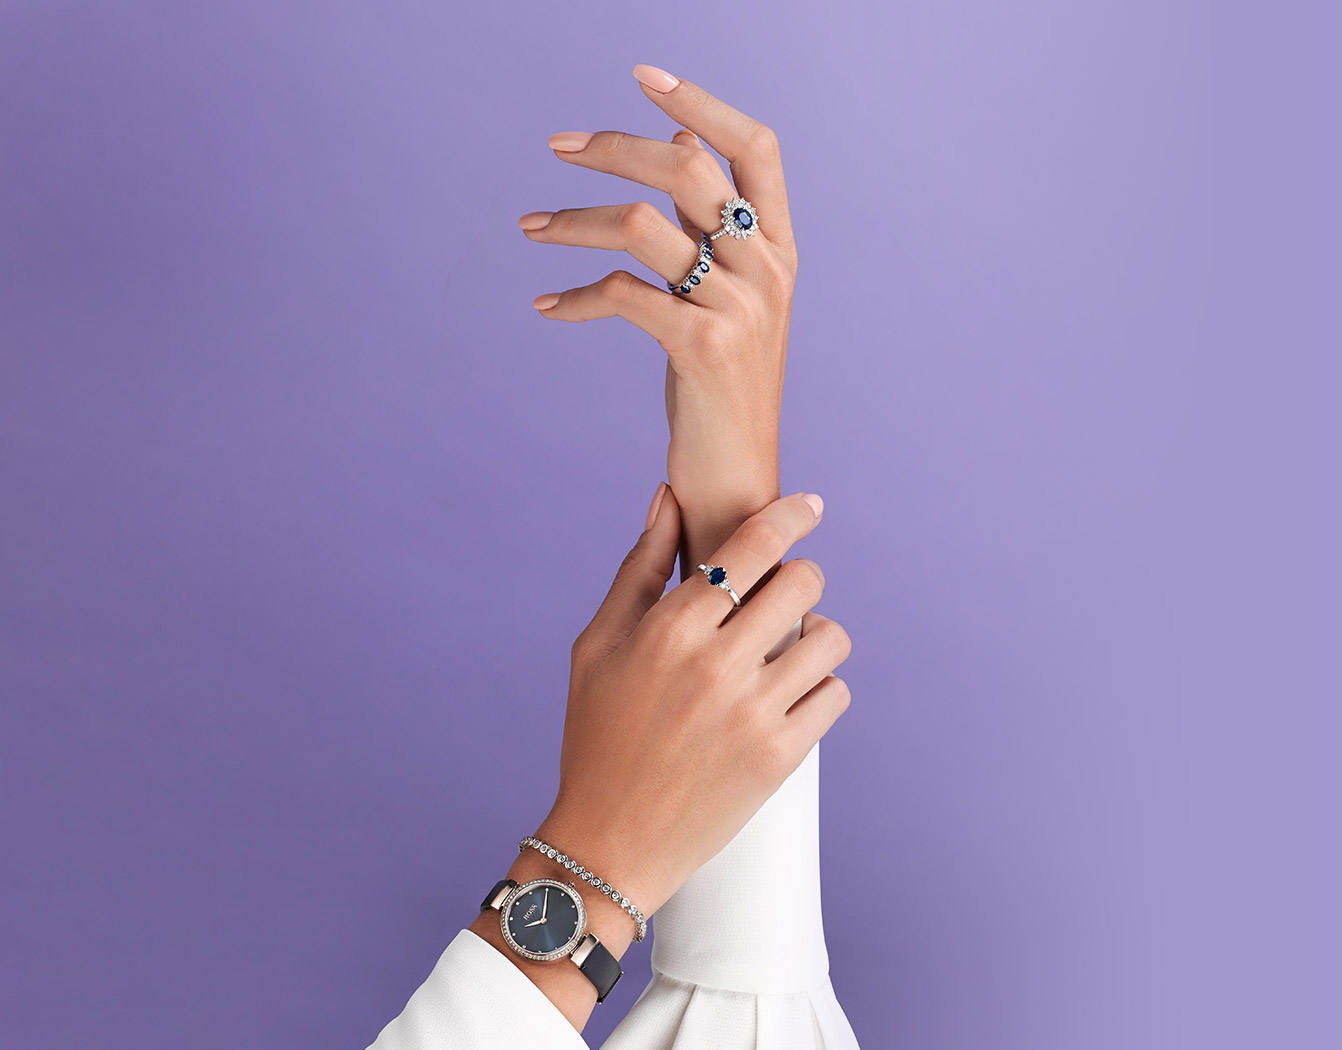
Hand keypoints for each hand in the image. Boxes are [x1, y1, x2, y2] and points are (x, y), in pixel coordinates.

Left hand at [519, 66, 797, 557]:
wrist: (737, 476)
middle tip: (555, 147)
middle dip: (612, 148)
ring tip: (530, 228)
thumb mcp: (727, 298)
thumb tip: (677, 150)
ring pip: (642, 225)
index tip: (642, 75)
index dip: (701, 103)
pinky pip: (623, 293)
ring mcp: (740, 307)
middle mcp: (770, 269)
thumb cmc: (724, 386)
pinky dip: (575, 297)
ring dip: (573, 220)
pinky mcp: (702, 346)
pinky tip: (547, 308)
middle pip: (687, 169)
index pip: (757, 148)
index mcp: (781, 249)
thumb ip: (708, 228)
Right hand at [536, 483, 850, 917]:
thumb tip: (668, 496)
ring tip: (787, 651)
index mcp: (670, 628)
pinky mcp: (781, 757)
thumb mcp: (598, 646)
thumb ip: (639, 567)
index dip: (793, 514)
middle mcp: (717, 663)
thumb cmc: (597, 736)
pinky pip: (836, 695)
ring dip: (816, 635)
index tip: (811, 505)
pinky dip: (821, 689)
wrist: (609, 841)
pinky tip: (788, 697)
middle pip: (805, 582)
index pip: (755, 544)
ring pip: (831, 638)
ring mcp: (754, 712)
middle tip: (783, 598)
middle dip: (801, 579)